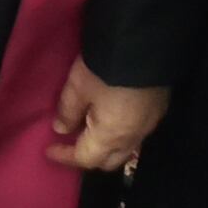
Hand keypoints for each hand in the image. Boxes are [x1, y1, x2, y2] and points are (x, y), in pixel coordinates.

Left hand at [46, 59, 169, 173]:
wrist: (146, 46)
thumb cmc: (106, 69)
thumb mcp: (78, 87)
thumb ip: (68, 111)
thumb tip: (61, 129)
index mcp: (111, 136)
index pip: (86, 158)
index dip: (66, 156)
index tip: (49, 151)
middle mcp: (133, 137)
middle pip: (109, 160)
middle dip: (89, 157)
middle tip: (71, 145)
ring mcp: (149, 125)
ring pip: (125, 148)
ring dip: (106, 147)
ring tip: (88, 131)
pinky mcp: (158, 109)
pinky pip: (136, 134)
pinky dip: (120, 134)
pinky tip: (111, 119)